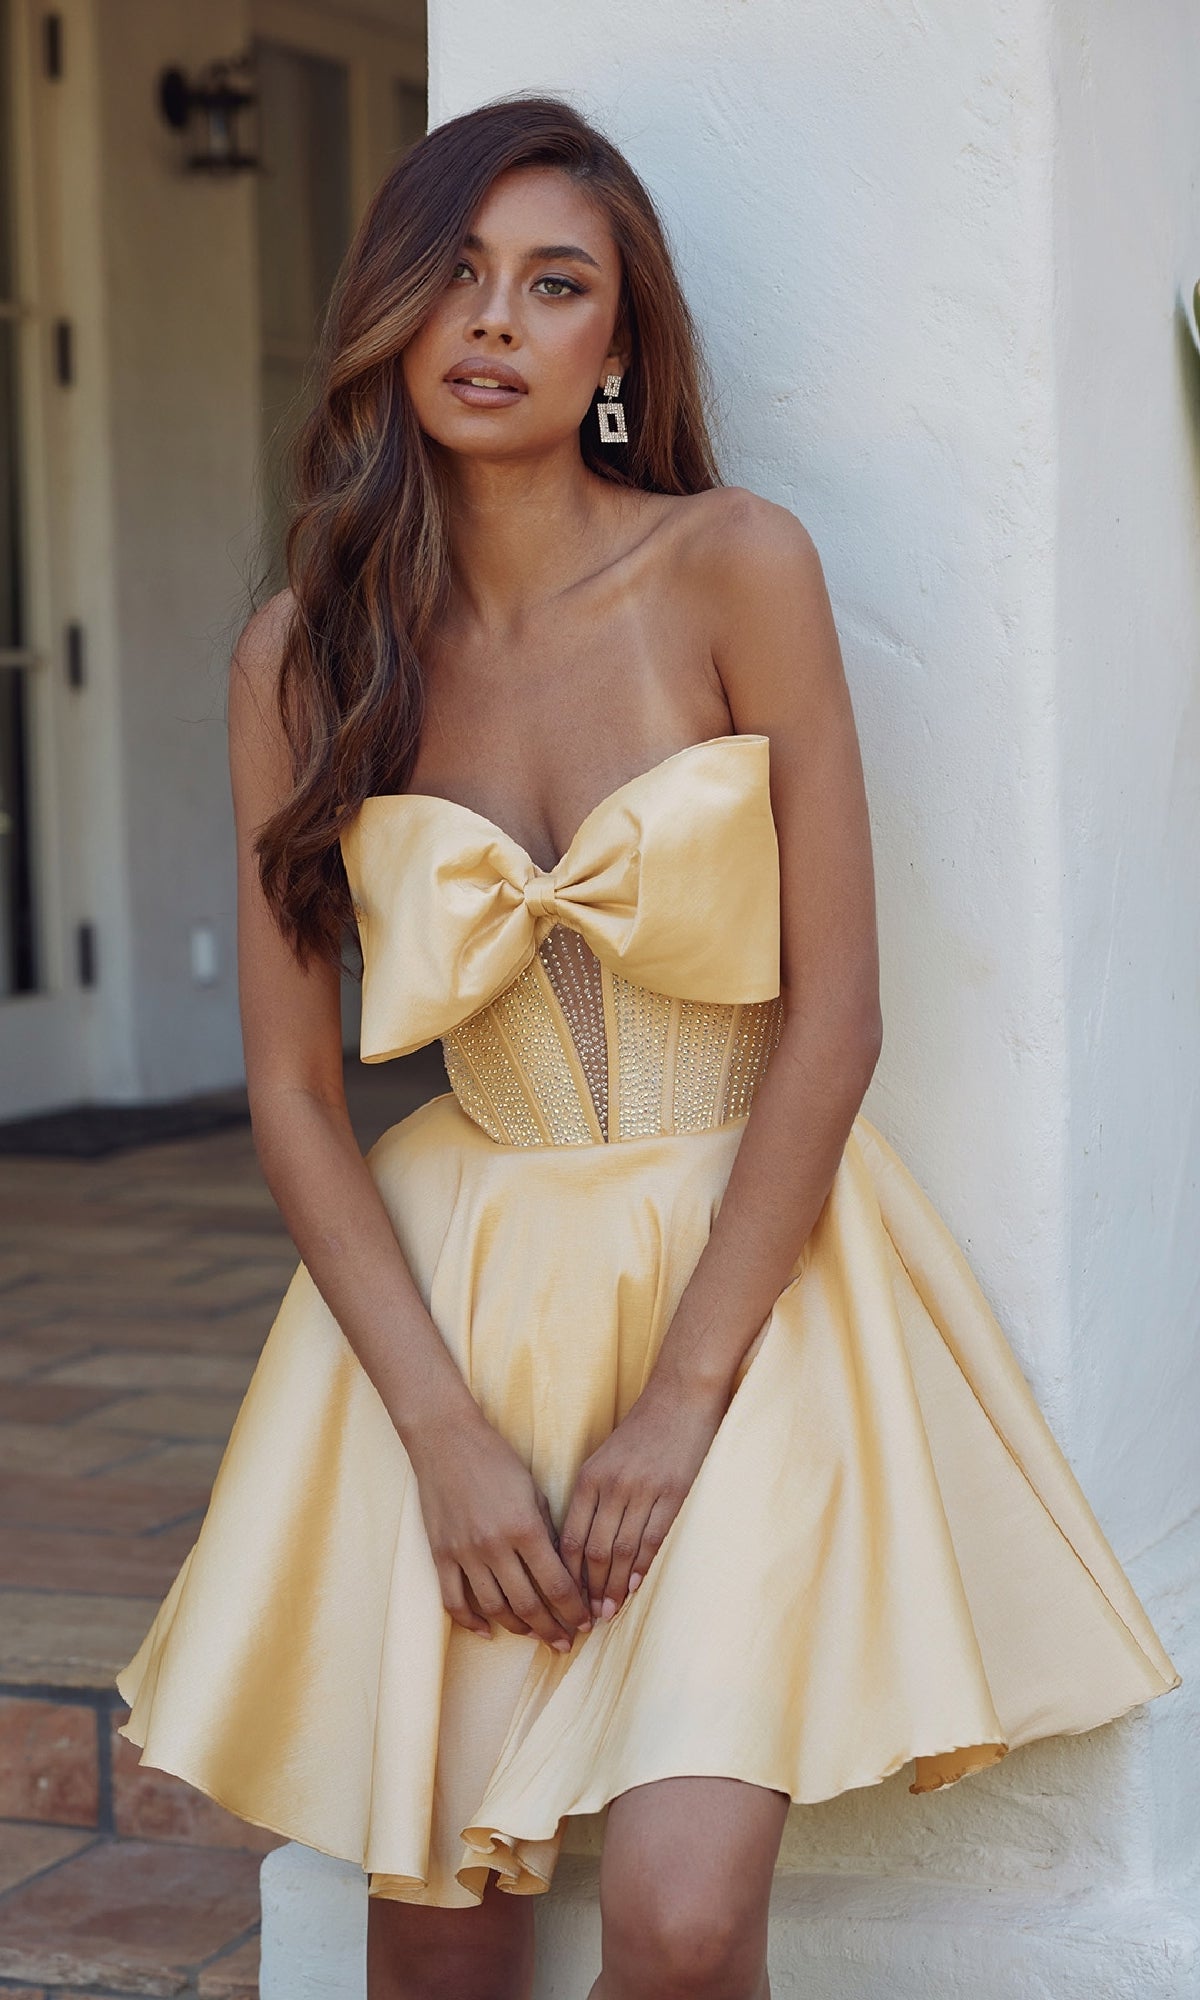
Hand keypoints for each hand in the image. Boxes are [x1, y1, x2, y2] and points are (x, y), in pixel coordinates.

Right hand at [408, 1413, 592, 1652]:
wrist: (446, 1441)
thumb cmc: (496, 1460)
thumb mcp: (534, 1491)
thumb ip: (548, 1533)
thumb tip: (564, 1572)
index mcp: (524, 1528)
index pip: (556, 1584)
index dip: (573, 1609)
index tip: (585, 1622)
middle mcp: (495, 1546)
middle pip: (528, 1605)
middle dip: (551, 1629)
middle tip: (564, 1642)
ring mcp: (464, 1553)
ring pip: (494, 1608)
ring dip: (518, 1628)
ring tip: (534, 1635)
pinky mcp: (440, 1555)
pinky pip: (454, 1601)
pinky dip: (471, 1622)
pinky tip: (488, 1631)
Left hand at [558, 1376, 728, 1622]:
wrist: (680, 1398)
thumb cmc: (641, 1431)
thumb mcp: (604, 1459)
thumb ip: (592, 1496)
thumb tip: (580, 1544)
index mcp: (590, 1477)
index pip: (570, 1537)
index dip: (566, 1574)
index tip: (565, 1599)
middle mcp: (613, 1486)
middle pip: (593, 1550)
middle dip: (588, 1589)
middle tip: (585, 1618)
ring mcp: (643, 1491)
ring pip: (622, 1550)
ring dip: (613, 1585)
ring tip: (608, 1611)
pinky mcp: (673, 1493)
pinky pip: (653, 1537)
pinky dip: (641, 1566)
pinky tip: (634, 1586)